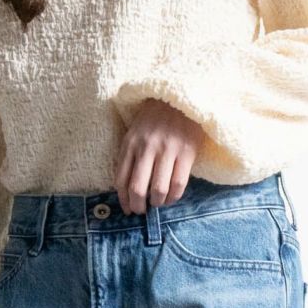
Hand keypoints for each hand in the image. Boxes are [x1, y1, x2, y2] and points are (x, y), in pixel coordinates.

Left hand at [114, 98, 204, 213]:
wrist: (181, 96)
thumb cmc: (156, 117)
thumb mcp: (136, 131)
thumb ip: (131, 154)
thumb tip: (129, 186)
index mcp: (131, 143)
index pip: (121, 179)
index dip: (124, 199)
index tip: (128, 209)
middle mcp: (147, 148)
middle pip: (138, 188)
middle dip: (138, 206)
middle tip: (142, 211)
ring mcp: (168, 150)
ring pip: (158, 189)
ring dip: (157, 203)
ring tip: (158, 203)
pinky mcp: (186, 153)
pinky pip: (178, 184)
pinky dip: (174, 196)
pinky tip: (171, 197)